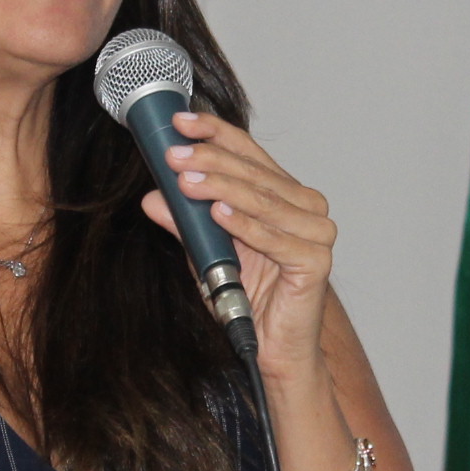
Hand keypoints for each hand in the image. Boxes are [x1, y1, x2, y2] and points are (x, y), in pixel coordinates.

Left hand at [145, 113, 336, 380]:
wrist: (269, 348)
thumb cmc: (246, 297)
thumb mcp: (204, 253)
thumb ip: (186, 222)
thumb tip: (152, 196)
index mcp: (285, 194)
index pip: (249, 153)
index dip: (216, 134)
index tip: (181, 122)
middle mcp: (306, 207)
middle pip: (255, 173)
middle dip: (211, 161)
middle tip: (175, 155)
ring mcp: (316, 233)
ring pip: (264, 201)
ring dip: (223, 187)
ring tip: (188, 181)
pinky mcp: (317, 262)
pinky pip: (276, 238)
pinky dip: (245, 224)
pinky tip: (218, 213)